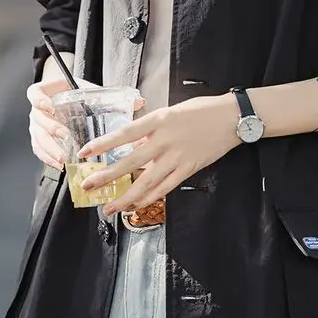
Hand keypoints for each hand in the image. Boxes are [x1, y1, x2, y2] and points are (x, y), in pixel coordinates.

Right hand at [27, 71, 145, 170]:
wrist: (71, 101)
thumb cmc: (81, 96)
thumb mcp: (94, 93)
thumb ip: (113, 97)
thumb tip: (140, 102)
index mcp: (48, 92)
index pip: (35, 93)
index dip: (39, 100)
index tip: (49, 106)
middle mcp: (39, 110)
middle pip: (38, 120)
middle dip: (50, 129)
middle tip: (64, 137)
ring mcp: (38, 126)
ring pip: (38, 138)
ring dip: (50, 150)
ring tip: (63, 160)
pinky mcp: (41, 141)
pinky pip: (40, 151)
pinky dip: (48, 159)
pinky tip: (60, 166)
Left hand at [77, 93, 239, 214]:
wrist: (232, 118)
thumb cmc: (201, 111)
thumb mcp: (171, 112)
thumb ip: (151, 129)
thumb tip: (133, 144)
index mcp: (158, 120)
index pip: (125, 133)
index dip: (103, 144)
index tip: (85, 152)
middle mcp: (165, 140)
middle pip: (131, 162)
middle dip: (107, 176)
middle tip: (88, 186)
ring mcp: (178, 157)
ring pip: (147, 182)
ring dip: (126, 197)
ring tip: (110, 207)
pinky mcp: (189, 169)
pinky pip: (166, 187)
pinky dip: (149, 198)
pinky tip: (136, 205)